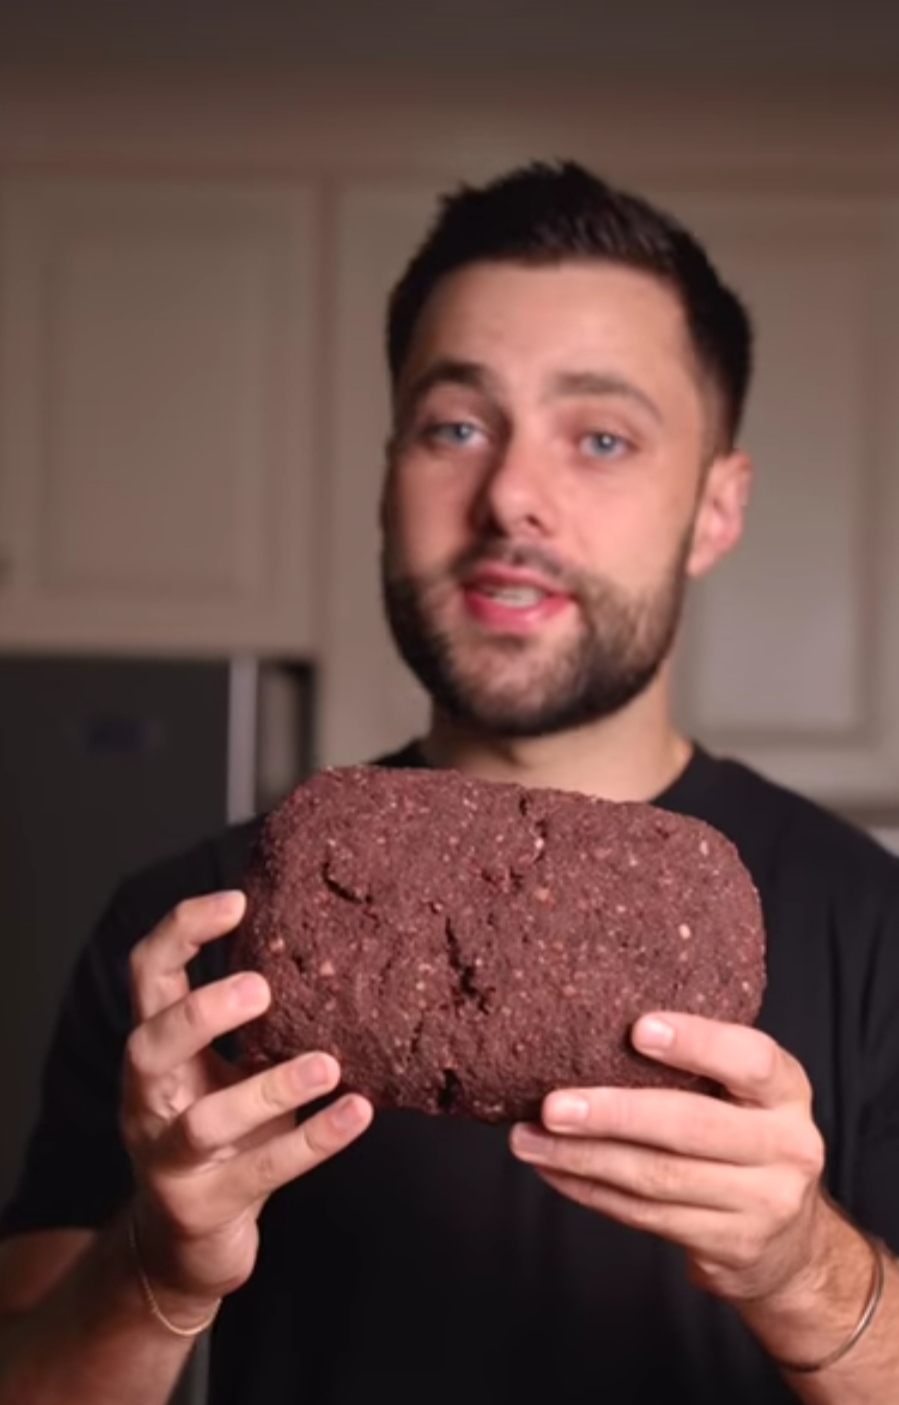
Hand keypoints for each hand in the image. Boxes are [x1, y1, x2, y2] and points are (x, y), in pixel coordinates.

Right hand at [120, 891, 371, 1315]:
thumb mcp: (224, 1069)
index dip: (182, 931)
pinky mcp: (204, 1207)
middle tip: (262, 987)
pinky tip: (357, 1113)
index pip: (147, 974)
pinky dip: (314, 1142)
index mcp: (154, 1050)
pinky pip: (263, 1172)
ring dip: (270, 1089)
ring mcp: (169, 1159)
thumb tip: (328, 944)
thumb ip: (255, 1020)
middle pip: (151, 1044)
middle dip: (202, 1013)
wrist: (183, 1243)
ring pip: (206, 1122)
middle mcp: (149, 1099)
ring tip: (327, 1064)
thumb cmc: (220, 1135)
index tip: (238, 901)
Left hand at [509, 1013, 825, 1303]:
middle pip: (691, 1127)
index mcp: (787, 1091)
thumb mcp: (745, 1093)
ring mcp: (762, 1203)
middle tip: (553, 1104)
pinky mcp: (730, 1245)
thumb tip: (594, 1024)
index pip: (750, 1059)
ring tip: (529, 1138)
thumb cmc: (745, 1138)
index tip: (638, 1029)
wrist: (790, 1241)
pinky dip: (591, 1190)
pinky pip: (646, 1215)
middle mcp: (787, 1146)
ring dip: (583, 1158)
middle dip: (614, 1114)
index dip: (696, 1042)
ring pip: (658, 1177)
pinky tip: (554, 1168)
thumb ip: (698, 1063)